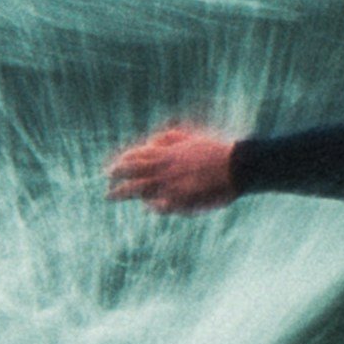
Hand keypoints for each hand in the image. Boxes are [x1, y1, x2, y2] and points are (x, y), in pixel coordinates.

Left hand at [107, 124, 239, 212]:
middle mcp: (165, 168)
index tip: (112, 166)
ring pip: (139, 188)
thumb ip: (171, 137)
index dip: (122, 161)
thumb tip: (153, 140)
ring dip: (123, 192)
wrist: (236, 167)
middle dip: (116, 175)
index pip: (137, 156)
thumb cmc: (216, 151)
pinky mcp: (182, 199)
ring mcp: (172, 184)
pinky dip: (153, 205)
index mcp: (168, 153)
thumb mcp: (192, 137)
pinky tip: (149, 206)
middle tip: (107, 181)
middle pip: (133, 171)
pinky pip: (161, 204)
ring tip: (111, 196)